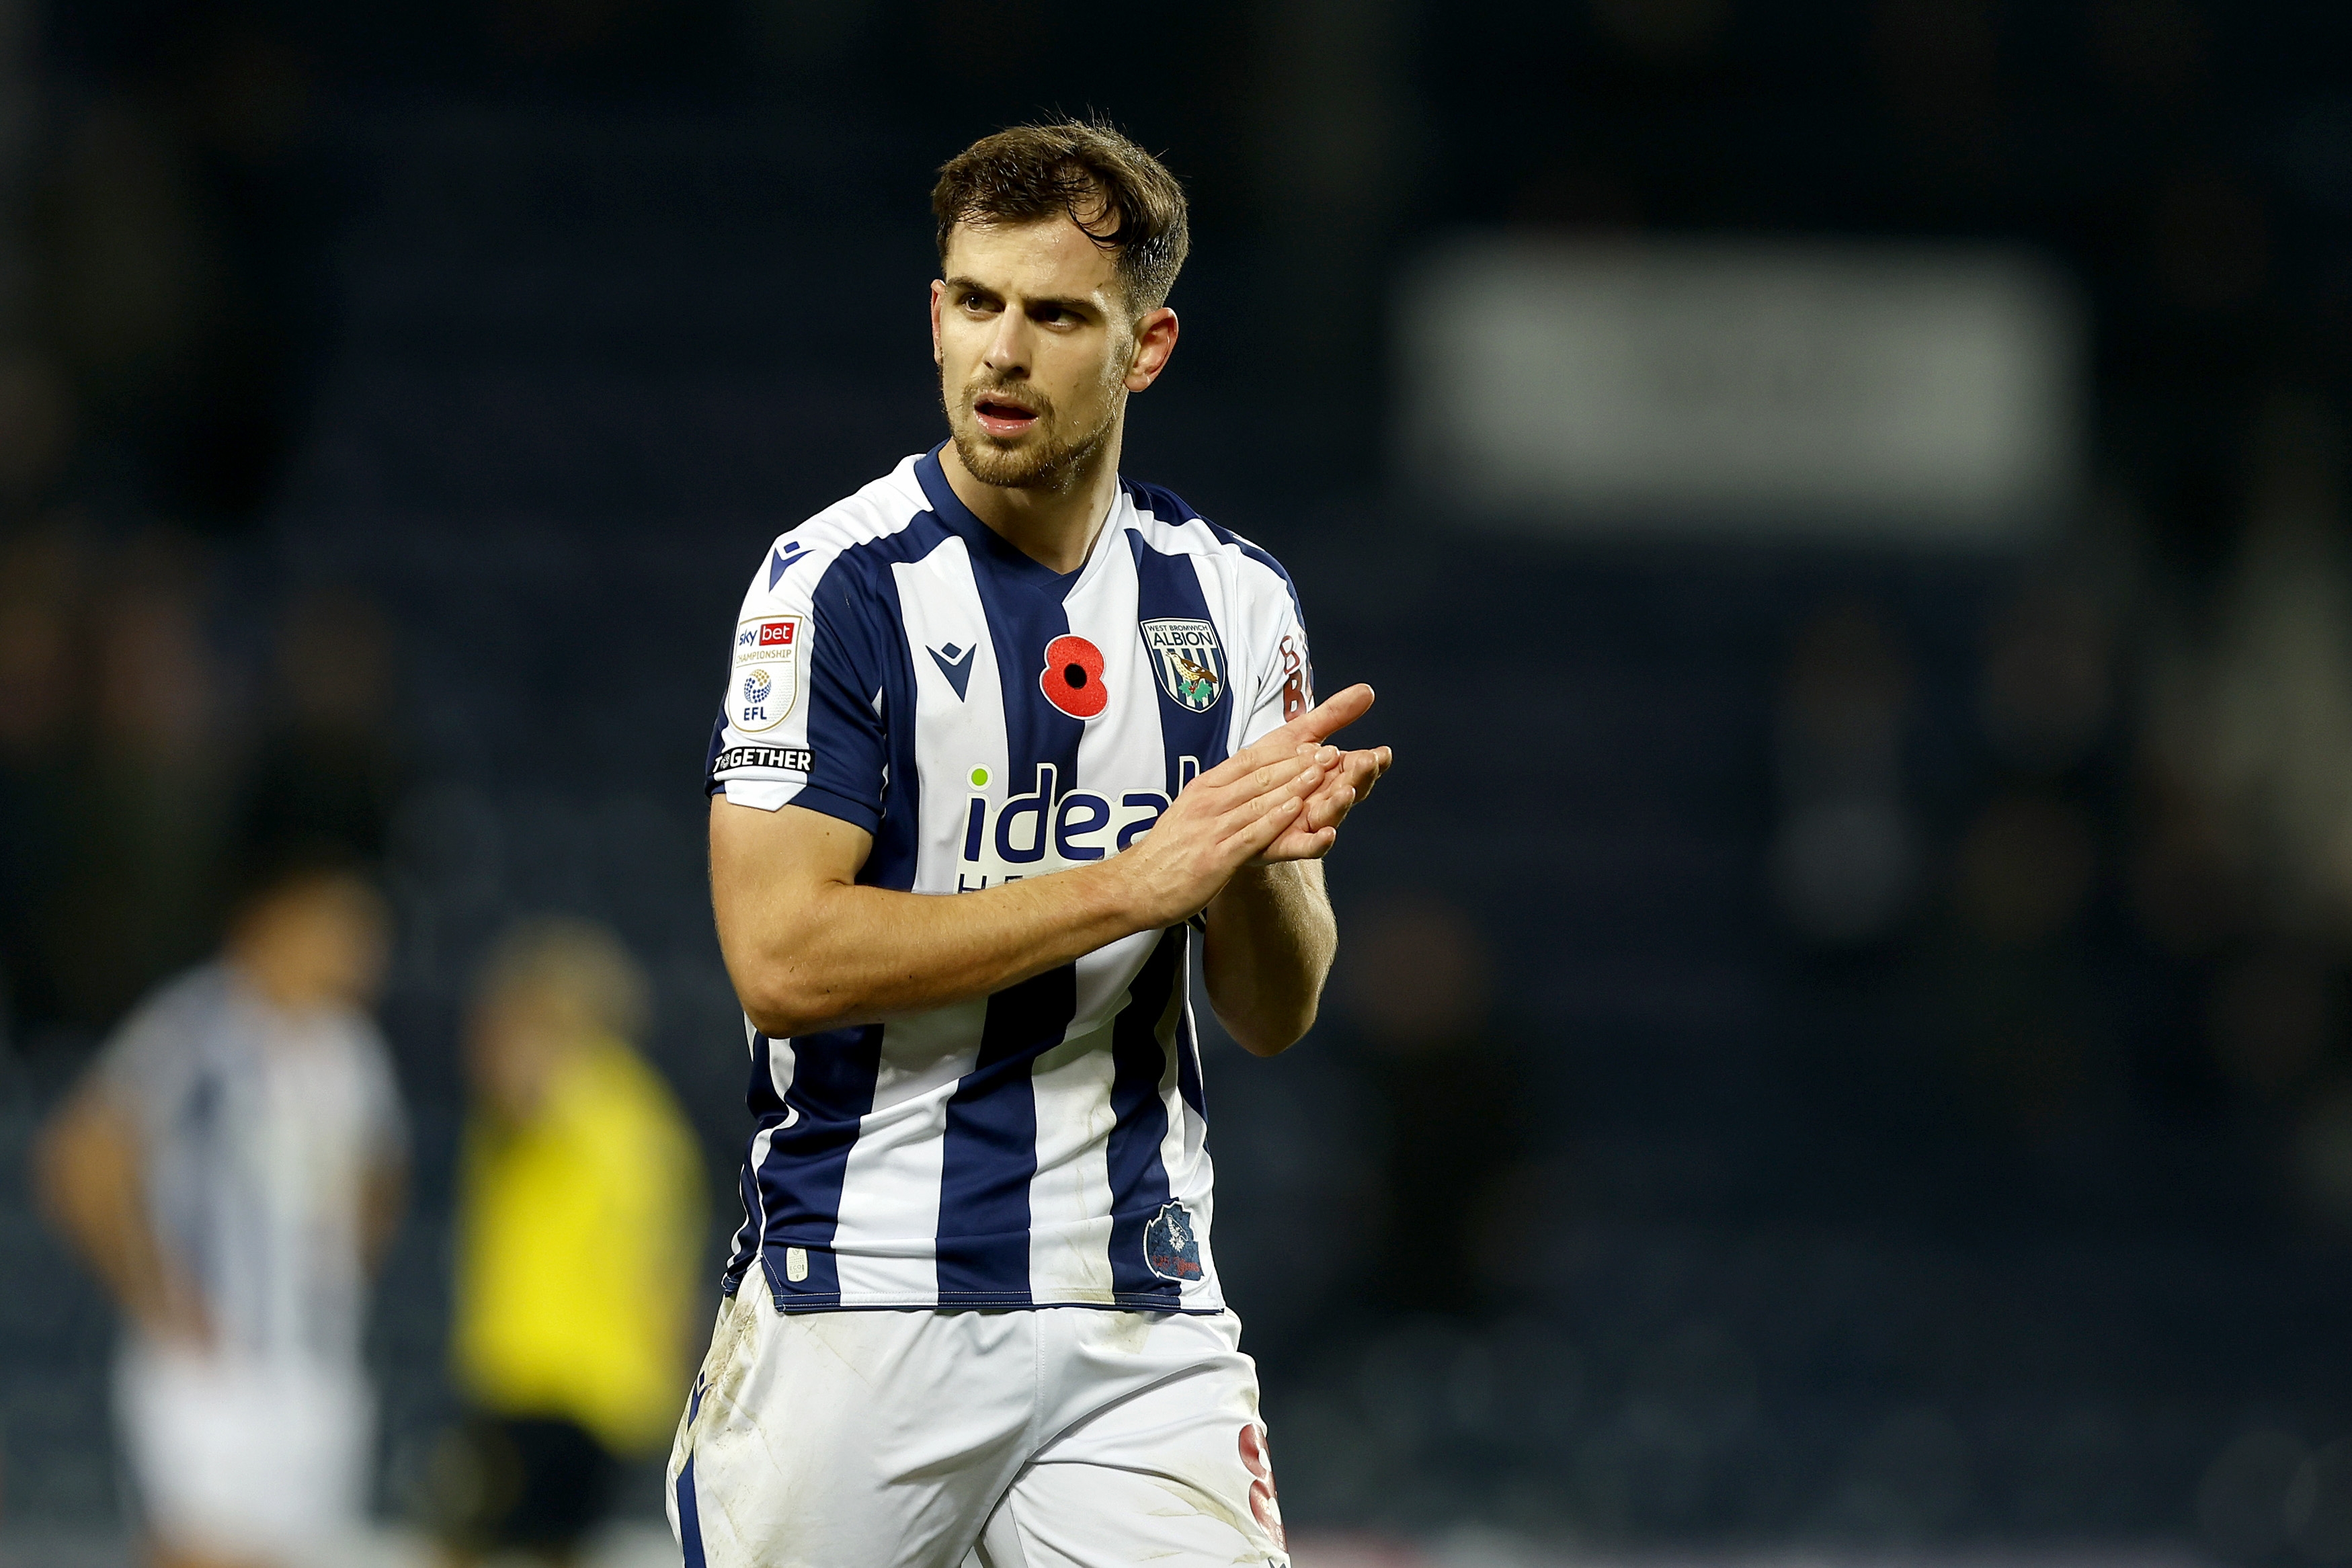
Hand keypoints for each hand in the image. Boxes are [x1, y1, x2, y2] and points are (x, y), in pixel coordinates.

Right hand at [1109, 741, 1333, 926]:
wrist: (1135, 887)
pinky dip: (1275, 820)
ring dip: (1294, 785)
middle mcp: (1208, 803)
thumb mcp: (1189, 814)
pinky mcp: (1215, 856)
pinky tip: (1296, 810)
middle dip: (1298, 763)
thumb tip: (1243, 785)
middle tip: (1330, 752)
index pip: (1247, 762)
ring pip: (1259, 800)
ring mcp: (1211, 828)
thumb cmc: (1167, 854)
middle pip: (1259, 776)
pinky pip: (1250, 833)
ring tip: (1323, 773)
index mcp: (1203, 790)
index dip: (1282, 752)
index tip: (1310, 744)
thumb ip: (1216, 798)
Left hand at [1246, 685, 1392, 862]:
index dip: (1371, 761)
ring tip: (1347, 790)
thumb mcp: (1298, 736)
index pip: (1356, 768)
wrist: (1231, 807)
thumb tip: (1368, 690)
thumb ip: (1332, 716)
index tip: (1382, 751)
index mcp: (1329, 776)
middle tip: (1369, 761)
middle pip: (1346, 790)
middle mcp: (1322, 801)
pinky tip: (1328, 835)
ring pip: (1328, 816)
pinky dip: (1318, 842)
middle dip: (1359, 776)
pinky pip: (1304, 847)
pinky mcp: (1284, 844)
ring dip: (1340, 805)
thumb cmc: (1269, 771)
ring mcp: (1305, 824)